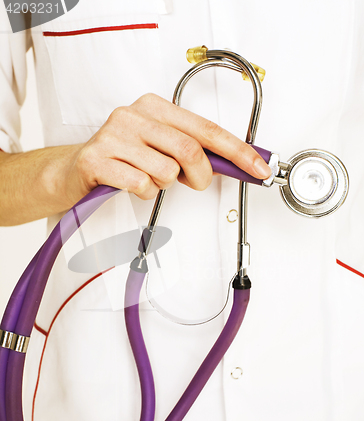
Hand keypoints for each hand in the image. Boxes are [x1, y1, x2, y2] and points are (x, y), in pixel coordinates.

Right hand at [67, 93, 270, 202]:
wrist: (74, 169)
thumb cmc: (123, 158)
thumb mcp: (159, 145)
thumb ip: (192, 149)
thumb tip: (233, 162)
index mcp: (155, 107)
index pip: (206, 128)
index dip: (237, 151)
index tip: (258, 168)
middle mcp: (134, 115)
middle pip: (189, 150)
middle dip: (200, 176)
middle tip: (193, 183)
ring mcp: (114, 136)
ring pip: (166, 172)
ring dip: (164, 185)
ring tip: (148, 178)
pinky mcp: (98, 160)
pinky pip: (141, 185)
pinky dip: (144, 193)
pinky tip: (131, 185)